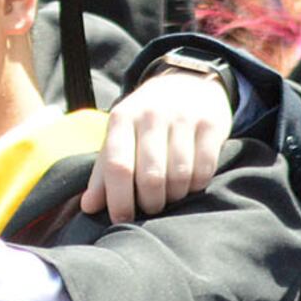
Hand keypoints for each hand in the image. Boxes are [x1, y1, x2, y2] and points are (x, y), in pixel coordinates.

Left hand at [87, 66, 228, 220]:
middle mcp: (152, 115)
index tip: (122, 220)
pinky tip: (189, 183)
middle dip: (150, 203)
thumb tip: (89, 207)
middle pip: (150, 177)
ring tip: (169, 195)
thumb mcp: (120, 137)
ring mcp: (184, 118)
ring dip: (174, 197)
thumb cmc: (146, 121)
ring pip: (179, 177)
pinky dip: (196, 185)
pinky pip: (204, 170)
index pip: (118, 166)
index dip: (119, 200)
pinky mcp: (211, 124)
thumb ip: (103, 172)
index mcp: (122, 119)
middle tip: (150, 207)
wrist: (187, 81)